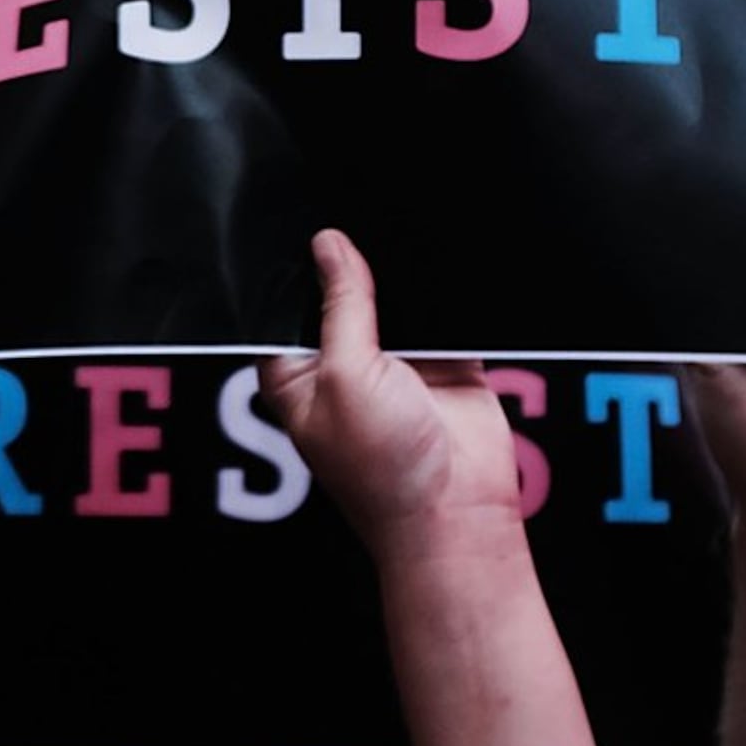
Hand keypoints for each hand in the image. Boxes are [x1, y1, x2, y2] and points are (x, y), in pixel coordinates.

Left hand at [260, 231, 518, 544]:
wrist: (458, 511)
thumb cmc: (383, 471)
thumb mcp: (345, 373)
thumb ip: (342, 306)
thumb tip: (329, 247)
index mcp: (297, 375)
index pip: (287, 305)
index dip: (300, 272)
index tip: (316, 234)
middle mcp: (344, 369)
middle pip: (346, 296)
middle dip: (359, 272)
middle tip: (370, 238)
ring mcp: (397, 366)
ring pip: (397, 301)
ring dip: (405, 285)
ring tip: (412, 260)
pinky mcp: (446, 365)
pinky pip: (445, 316)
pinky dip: (447, 299)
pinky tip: (445, 281)